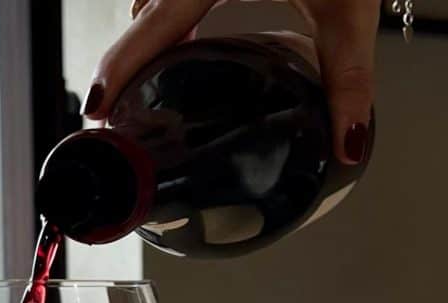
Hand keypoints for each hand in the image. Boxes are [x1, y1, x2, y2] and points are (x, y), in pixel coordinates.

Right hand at [83, 0, 377, 163]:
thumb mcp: (350, 13)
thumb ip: (348, 80)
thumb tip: (347, 145)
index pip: (154, 25)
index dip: (122, 67)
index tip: (97, 105)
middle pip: (145, 11)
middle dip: (130, 59)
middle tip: (119, 107)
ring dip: (151, 33)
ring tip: (153, 80)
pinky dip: (173, 12)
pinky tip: (191, 35)